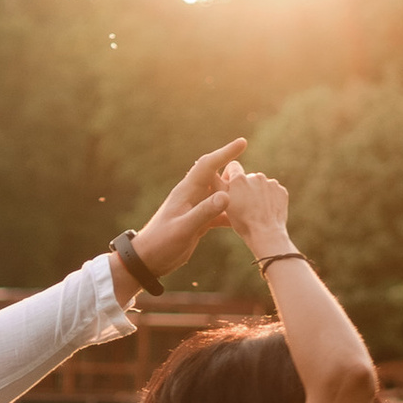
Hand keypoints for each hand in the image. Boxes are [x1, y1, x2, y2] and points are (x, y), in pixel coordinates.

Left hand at [127, 139, 244, 276]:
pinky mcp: (198, 222)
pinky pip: (219, 212)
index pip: (208, 165)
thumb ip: (204, 212)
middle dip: (234, 172)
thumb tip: (226, 196)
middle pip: (216, 177)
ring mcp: (195, 208)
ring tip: (254, 195)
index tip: (242, 143)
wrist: (148, 260)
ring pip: (219, 195)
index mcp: (186, 191)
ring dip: (234, 194)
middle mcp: (192, 196)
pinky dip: (231, 213)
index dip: (225, 153)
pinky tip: (245, 219)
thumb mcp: (183, 228)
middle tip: (252, 174)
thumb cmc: (161, 242)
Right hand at [224, 164, 294, 257]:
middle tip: (243, 204)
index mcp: (239, 179)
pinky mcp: (281, 191)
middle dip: (244, 187)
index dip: (229, 176)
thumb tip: (210, 172)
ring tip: (255, 209)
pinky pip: (273, 191)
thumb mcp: (223, 204)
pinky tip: (266, 210)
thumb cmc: (242, 221)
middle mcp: (255, 176)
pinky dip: (270, 198)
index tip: (229, 188)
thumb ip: (216, 185)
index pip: (232, 166)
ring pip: (260, 185)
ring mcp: (270, 183)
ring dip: (257, 193)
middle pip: (247, 178)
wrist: (266, 233)